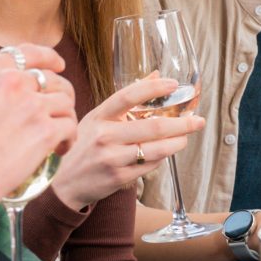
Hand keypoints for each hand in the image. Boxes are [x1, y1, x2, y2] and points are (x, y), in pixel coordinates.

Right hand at [0, 44, 78, 234]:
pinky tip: (59, 149)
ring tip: (60, 133)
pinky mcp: (45, 130)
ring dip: (65, 117)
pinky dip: (68, 138)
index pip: (25, 53)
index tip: (57, 64)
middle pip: (51, 78)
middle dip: (60, 93)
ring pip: (65, 101)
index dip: (46, 58)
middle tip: (59, 109)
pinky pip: (69, 126)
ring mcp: (29, 105)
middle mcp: (9, 81)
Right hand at [49, 76, 205, 211]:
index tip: (174, 84)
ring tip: (185, 137)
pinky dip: (161, 157)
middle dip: (182, 124)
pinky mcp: (118, 178)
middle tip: (198, 120)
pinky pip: (149, 166)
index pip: (127, 96)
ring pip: (156, 149)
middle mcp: (105, 136)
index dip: (153, 88)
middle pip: (152, 127)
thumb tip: (156, 75)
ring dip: (177, 142)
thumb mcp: (96, 119)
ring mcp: (112, 158)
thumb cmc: (82, 147)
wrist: (61, 185)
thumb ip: (125, 100)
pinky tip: (165, 152)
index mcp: (98, 117)